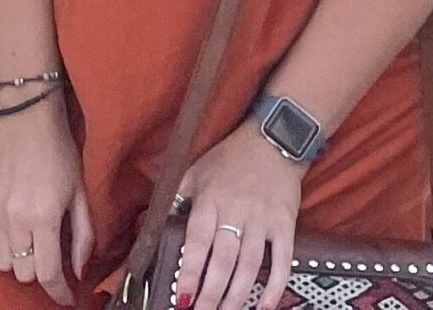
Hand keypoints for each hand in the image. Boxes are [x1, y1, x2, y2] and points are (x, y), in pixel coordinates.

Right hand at [0, 97, 92, 302]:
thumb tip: (80, 270)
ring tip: (28, 242)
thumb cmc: (59, 152)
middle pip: (24, 272)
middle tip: (49, 255)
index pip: (48, 273)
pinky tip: (6, 235)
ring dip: (18, 259)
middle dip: (40, 270)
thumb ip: (83, 235)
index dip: (59, 292)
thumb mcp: (80, 192)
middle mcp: (15, 219)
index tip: (66, 296)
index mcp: (44, 217)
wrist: (28, 116)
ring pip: (2, 263)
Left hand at [171, 119, 303, 309]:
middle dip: (211, 294)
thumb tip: (148, 223)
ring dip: (237, 296)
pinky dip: (275, 285)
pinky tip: (266, 306)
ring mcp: (262, 219)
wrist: (273, 139)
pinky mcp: (285, 223)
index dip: (190, 272)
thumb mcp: (195, 170)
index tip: (182, 299)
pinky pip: (282, 260)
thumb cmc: (229, 157)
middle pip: (223, 260)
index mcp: (210, 199)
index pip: (197, 242)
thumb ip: (174, 198)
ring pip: (249, 265)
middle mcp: (236, 210)